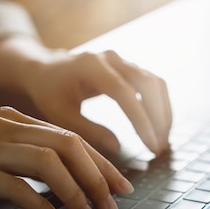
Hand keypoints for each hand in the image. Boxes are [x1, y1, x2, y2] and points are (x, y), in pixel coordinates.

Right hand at [0, 107, 133, 208]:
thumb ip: (16, 156)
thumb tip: (54, 181)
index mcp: (11, 120)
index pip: (69, 137)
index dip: (100, 162)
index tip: (120, 184)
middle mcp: (3, 126)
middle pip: (68, 145)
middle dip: (98, 176)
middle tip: (115, 204)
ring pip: (48, 163)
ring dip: (76, 192)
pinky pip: (16, 186)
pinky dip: (42, 206)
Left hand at [26, 50, 171, 154]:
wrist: (46, 70)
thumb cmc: (49, 93)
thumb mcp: (60, 114)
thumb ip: (87, 131)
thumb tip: (117, 148)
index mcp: (91, 65)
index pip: (123, 91)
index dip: (139, 119)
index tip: (150, 145)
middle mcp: (111, 59)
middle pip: (146, 83)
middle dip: (157, 117)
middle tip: (159, 148)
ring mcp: (123, 62)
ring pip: (155, 83)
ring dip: (163, 113)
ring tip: (161, 142)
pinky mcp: (129, 69)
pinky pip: (153, 85)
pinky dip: (160, 107)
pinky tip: (159, 129)